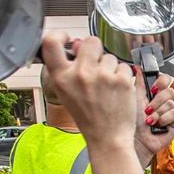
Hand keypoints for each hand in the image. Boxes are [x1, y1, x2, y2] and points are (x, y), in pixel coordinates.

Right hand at [41, 34, 139, 148]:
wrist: (107, 138)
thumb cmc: (88, 117)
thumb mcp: (67, 92)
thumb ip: (69, 68)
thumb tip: (77, 43)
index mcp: (61, 77)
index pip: (50, 42)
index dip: (60, 35)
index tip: (68, 40)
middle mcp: (80, 74)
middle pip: (90, 41)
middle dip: (96, 51)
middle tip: (97, 69)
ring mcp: (102, 76)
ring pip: (109, 56)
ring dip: (110, 68)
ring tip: (107, 88)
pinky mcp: (121, 80)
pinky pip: (123, 67)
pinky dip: (123, 77)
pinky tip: (117, 92)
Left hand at [134, 71, 173, 164]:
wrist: (134, 140)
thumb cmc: (130, 122)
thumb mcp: (133, 98)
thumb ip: (139, 83)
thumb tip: (138, 67)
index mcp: (153, 94)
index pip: (165, 80)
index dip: (161, 82)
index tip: (154, 88)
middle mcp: (163, 103)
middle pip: (170, 90)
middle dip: (158, 99)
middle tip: (148, 108)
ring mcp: (170, 113)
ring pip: (171, 103)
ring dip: (158, 112)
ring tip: (149, 121)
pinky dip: (163, 119)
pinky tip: (156, 125)